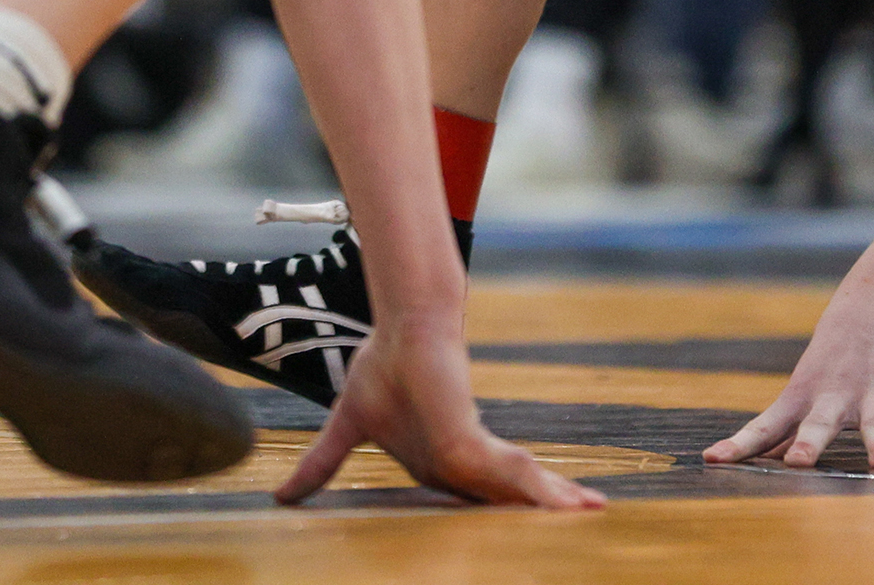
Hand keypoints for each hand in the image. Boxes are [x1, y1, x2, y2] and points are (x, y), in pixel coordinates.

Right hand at [273, 312, 601, 509]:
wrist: (402, 325)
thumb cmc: (383, 364)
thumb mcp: (348, 426)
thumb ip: (321, 465)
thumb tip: (278, 497)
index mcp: (440, 463)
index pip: (473, 502)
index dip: (493, 525)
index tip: (513, 548)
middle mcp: (462, 461)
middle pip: (505, 500)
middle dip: (539, 518)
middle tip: (578, 533)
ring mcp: (471, 453)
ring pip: (518, 490)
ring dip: (555, 504)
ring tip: (595, 510)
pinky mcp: (472, 443)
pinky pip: (513, 477)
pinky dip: (544, 493)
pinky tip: (576, 504)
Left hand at [703, 293, 873, 473]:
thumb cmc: (831, 358)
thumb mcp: (805, 389)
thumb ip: (787, 428)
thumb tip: (761, 459)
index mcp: (803, 398)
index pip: (764, 425)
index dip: (739, 444)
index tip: (713, 460)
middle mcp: (834, 397)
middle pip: (818, 424)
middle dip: (808, 444)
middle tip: (798, 464)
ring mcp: (871, 395)